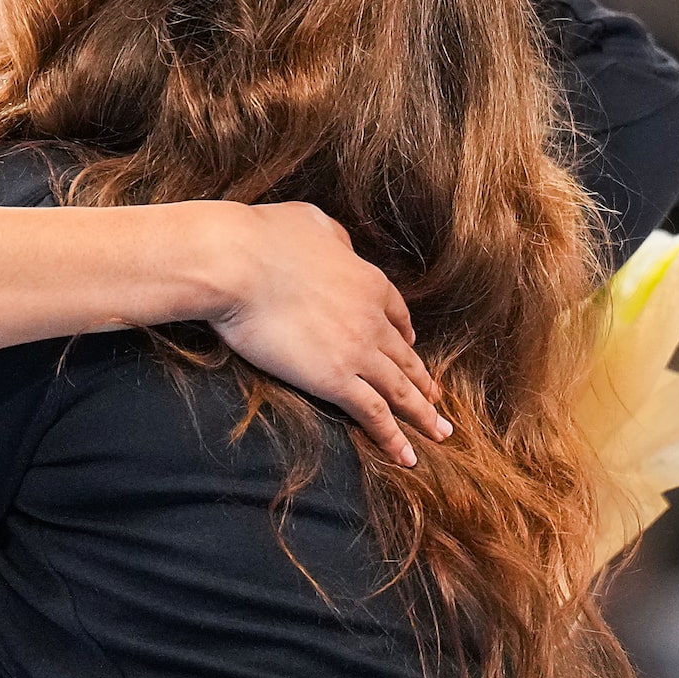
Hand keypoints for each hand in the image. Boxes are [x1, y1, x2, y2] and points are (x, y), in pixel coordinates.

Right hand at [197, 202, 446, 466]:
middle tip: (439, 402)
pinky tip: (406, 455)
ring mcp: (357, 350)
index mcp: (368, 281)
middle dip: (424, 382)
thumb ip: (335, 238)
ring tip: (440, 434)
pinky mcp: (334, 379)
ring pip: (400, 389)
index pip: (397, 313)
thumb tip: (341, 246)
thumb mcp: (312, 221)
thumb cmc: (263, 237)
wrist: (238, 264)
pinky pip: (373, 413)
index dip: (406, 334)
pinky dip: (393, 437)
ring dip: (422, 415)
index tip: (413, 346)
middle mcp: (372, 319)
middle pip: (406, 357)